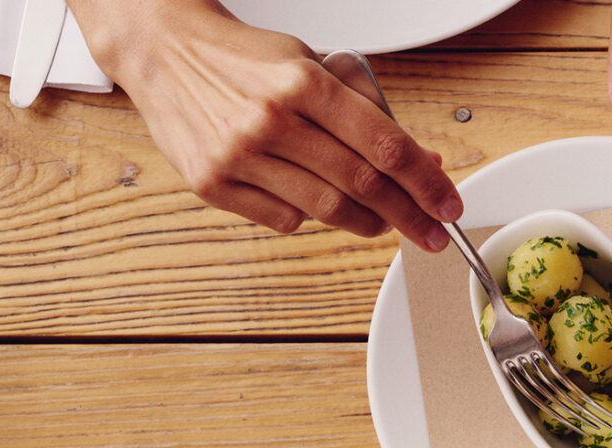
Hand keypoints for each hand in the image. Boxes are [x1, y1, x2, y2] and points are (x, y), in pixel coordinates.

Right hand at [72, 0, 461, 248]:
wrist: (163, 50)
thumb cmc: (245, 60)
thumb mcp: (311, 64)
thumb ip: (363, 110)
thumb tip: (421, 160)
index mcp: (303, 83)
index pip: (385, 146)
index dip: (426, 183)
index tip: (447, 206)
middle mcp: (270, 119)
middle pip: (364, 185)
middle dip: (410, 216)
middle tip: (433, 234)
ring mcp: (238, 155)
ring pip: (327, 210)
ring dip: (368, 222)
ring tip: (384, 221)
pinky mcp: (213, 183)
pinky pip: (285, 219)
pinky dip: (310, 217)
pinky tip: (312, 198)